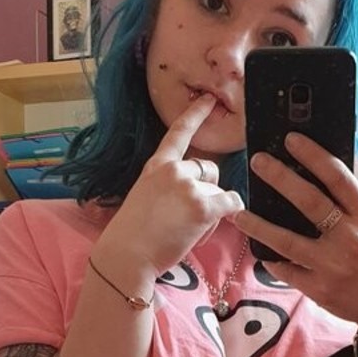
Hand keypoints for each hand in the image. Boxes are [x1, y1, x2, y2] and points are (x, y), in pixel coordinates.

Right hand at [96, 95, 242, 275]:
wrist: (126, 255)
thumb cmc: (131, 235)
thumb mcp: (144, 198)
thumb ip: (166, 187)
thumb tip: (192, 195)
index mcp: (156, 166)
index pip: (179, 133)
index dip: (196, 115)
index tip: (210, 101)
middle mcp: (173, 170)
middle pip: (210, 169)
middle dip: (209, 188)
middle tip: (189, 215)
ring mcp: (188, 187)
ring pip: (219, 191)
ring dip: (213, 210)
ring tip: (188, 231)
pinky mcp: (203, 207)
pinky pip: (231, 203)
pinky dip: (230, 213)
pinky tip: (213, 225)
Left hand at [236, 132, 357, 326]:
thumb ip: (353, 206)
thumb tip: (319, 179)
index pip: (339, 178)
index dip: (314, 155)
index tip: (292, 140)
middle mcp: (350, 239)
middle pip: (310, 202)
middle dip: (280, 178)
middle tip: (258, 162)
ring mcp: (333, 266)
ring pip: (287, 241)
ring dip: (259, 226)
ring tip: (239, 214)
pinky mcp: (320, 289)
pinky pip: (287, 271)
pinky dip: (272, 259)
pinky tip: (261, 250)